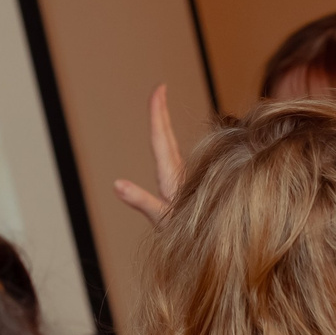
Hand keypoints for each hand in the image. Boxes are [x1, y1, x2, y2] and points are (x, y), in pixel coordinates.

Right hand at [112, 82, 185, 223]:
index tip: (159, 89)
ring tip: (159, 111)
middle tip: (159, 89)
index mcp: (172, 178)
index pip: (162, 139)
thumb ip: (141, 200)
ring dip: (165, 129)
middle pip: (167, 139)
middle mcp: (179, 176)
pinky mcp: (188, 191)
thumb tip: (117, 184)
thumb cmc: (193, 236)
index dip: (158, 113)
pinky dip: (170, 149)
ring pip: (173, 150)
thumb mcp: (163, 219)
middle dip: (160, 113)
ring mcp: (185, 183)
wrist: (218, 245)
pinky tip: (169, 150)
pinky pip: (177, 164)